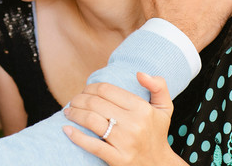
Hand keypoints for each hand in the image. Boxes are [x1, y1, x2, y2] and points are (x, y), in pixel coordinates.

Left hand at [63, 75, 186, 165]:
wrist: (159, 165)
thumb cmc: (157, 133)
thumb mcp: (164, 108)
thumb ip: (158, 86)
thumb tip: (140, 73)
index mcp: (142, 109)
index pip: (106, 90)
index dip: (90, 87)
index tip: (84, 90)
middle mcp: (134, 124)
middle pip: (95, 103)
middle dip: (78, 99)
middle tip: (73, 101)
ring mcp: (125, 142)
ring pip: (91, 120)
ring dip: (74, 113)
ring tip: (68, 112)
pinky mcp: (118, 159)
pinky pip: (92, 145)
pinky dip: (76, 136)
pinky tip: (67, 129)